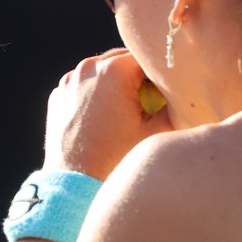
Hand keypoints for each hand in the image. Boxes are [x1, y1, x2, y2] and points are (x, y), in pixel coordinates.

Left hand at [42, 48, 173, 179]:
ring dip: (114, 84)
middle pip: (123, 61)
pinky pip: (82, 87)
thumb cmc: (116, 158)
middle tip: (147, 102)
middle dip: (136, 77)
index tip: (165, 90)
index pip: (147, 57)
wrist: (74, 183)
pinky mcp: (57, 95)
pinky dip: (93, 95)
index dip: (160, 73)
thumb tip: (183, 94)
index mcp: (114, 70)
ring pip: (101, 72)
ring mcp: (68, 81)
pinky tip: (101, 118)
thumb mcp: (155, 132)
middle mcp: (87, 68)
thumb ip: (174, 105)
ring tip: (123, 111)